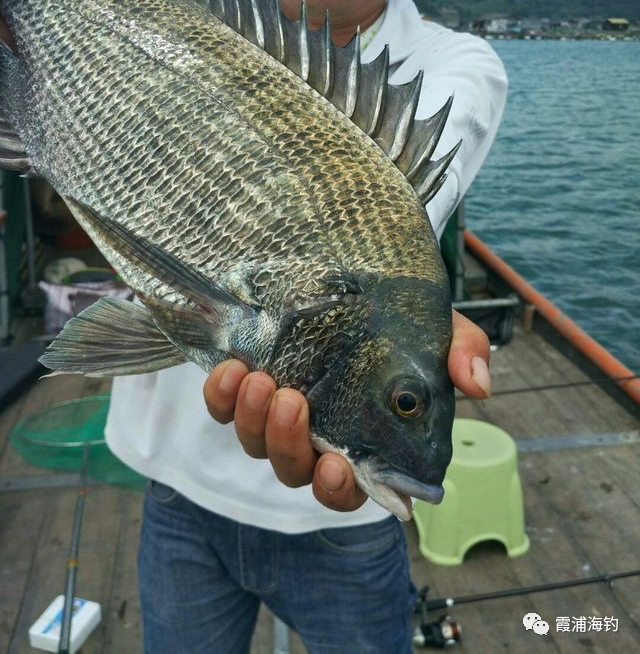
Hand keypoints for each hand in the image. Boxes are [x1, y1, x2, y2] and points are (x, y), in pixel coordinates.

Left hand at [203, 309, 490, 512]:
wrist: (354, 282)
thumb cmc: (399, 320)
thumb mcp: (437, 328)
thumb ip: (461, 352)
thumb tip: (478, 385)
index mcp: (367, 442)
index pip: (354, 488)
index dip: (342, 488)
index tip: (338, 467)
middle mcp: (319, 440)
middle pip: (297, 471)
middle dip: (290, 445)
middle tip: (294, 402)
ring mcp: (278, 419)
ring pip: (259, 446)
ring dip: (255, 420)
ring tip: (260, 379)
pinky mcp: (244, 393)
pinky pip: (222, 412)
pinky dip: (220, 398)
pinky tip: (231, 369)